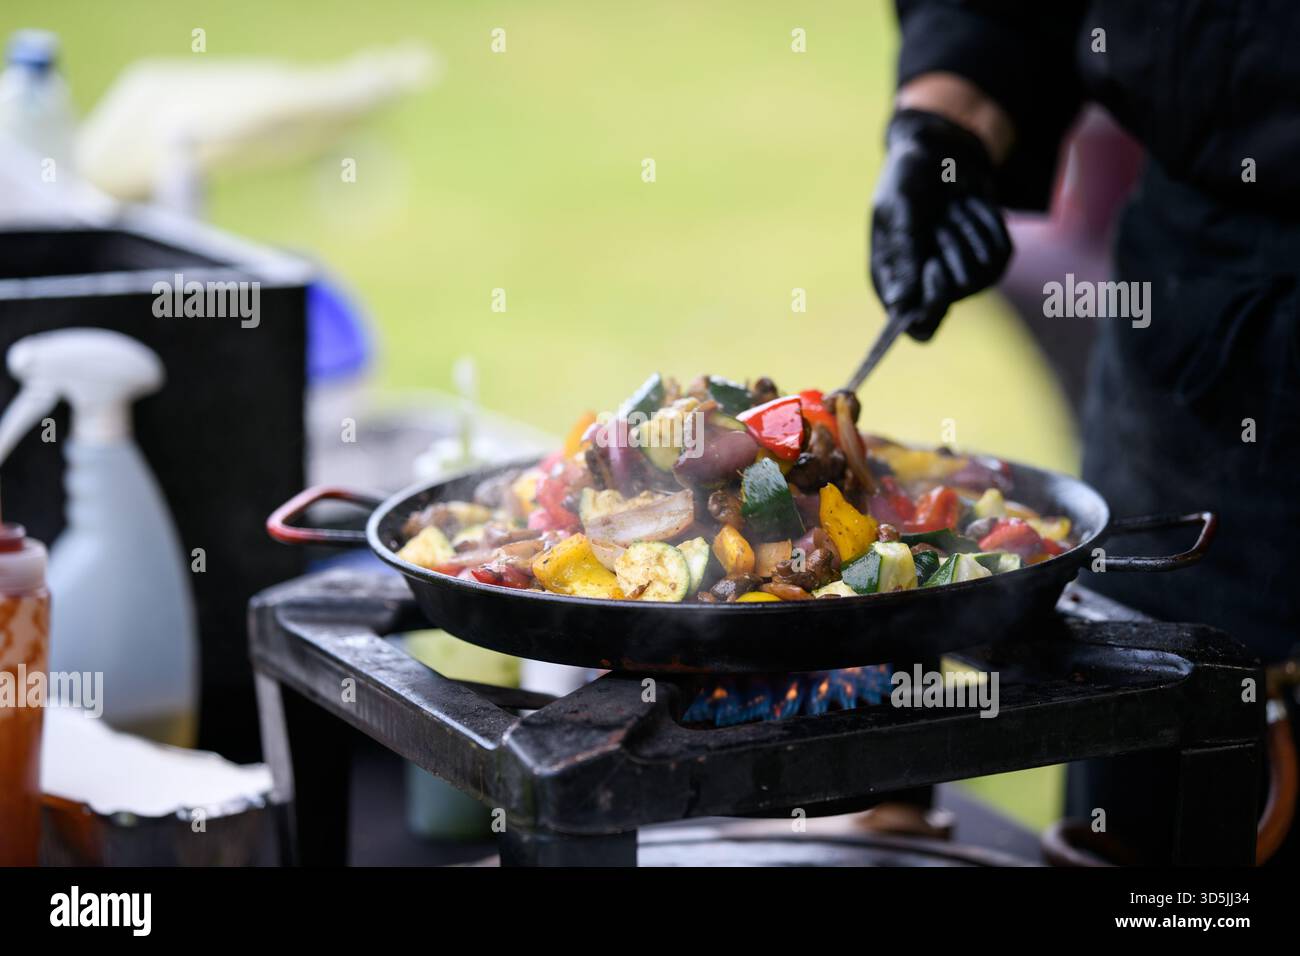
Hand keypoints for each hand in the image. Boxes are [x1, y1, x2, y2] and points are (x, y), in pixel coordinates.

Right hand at [870, 109, 1012, 340]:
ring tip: (951, 208)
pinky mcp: (990, 260)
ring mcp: (961, 276)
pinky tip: (970, 205)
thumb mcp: (898, 209)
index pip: (917, 327)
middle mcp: (927, 287)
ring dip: (967, 234)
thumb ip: (902, 255)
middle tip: (939, 220)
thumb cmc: (909, 178)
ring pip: (980, 276)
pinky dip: (987, 224)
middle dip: (948, 251)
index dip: (928, 308)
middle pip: (951, 299)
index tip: (934, 268)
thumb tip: (900, 304)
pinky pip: (1000, 254)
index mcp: (894, 282)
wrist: (941, 150)